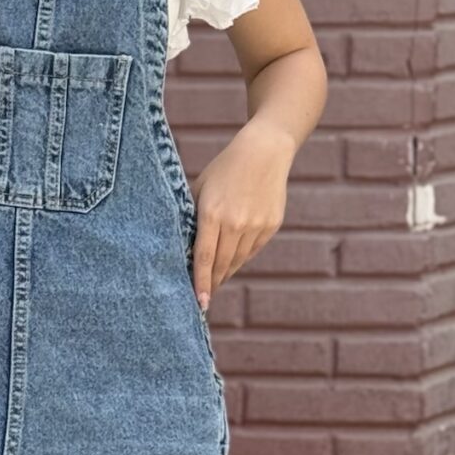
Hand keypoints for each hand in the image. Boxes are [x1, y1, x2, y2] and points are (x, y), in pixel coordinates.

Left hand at [191, 119, 292, 311]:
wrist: (264, 152)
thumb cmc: (223, 170)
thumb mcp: (200, 189)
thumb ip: (191, 216)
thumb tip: (182, 247)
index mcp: (212, 214)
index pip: (203, 257)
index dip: (200, 282)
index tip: (199, 302)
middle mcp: (236, 223)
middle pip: (221, 264)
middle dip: (212, 284)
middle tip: (203, 300)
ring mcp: (256, 226)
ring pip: (238, 260)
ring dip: (225, 273)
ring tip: (215, 282)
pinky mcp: (271, 225)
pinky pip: (252, 251)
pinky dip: (240, 259)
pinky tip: (231, 262)